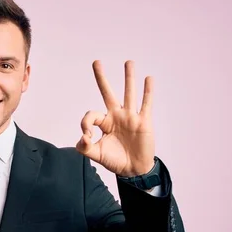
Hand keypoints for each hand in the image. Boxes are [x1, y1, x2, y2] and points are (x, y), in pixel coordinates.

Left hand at [76, 60, 155, 176]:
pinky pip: (146, 104)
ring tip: (128, 62)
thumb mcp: (95, 154)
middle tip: (96, 62)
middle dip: (101, 78)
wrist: (133, 170)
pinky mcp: (143, 121)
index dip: (86, 123)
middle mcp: (116, 116)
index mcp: (104, 122)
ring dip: (129, 78)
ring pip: (129, 94)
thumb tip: (83, 136)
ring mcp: (130, 117)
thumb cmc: (114, 160)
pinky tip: (148, 79)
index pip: (91, 115)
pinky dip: (148, 91)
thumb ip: (84, 147)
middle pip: (108, 93)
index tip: (87, 136)